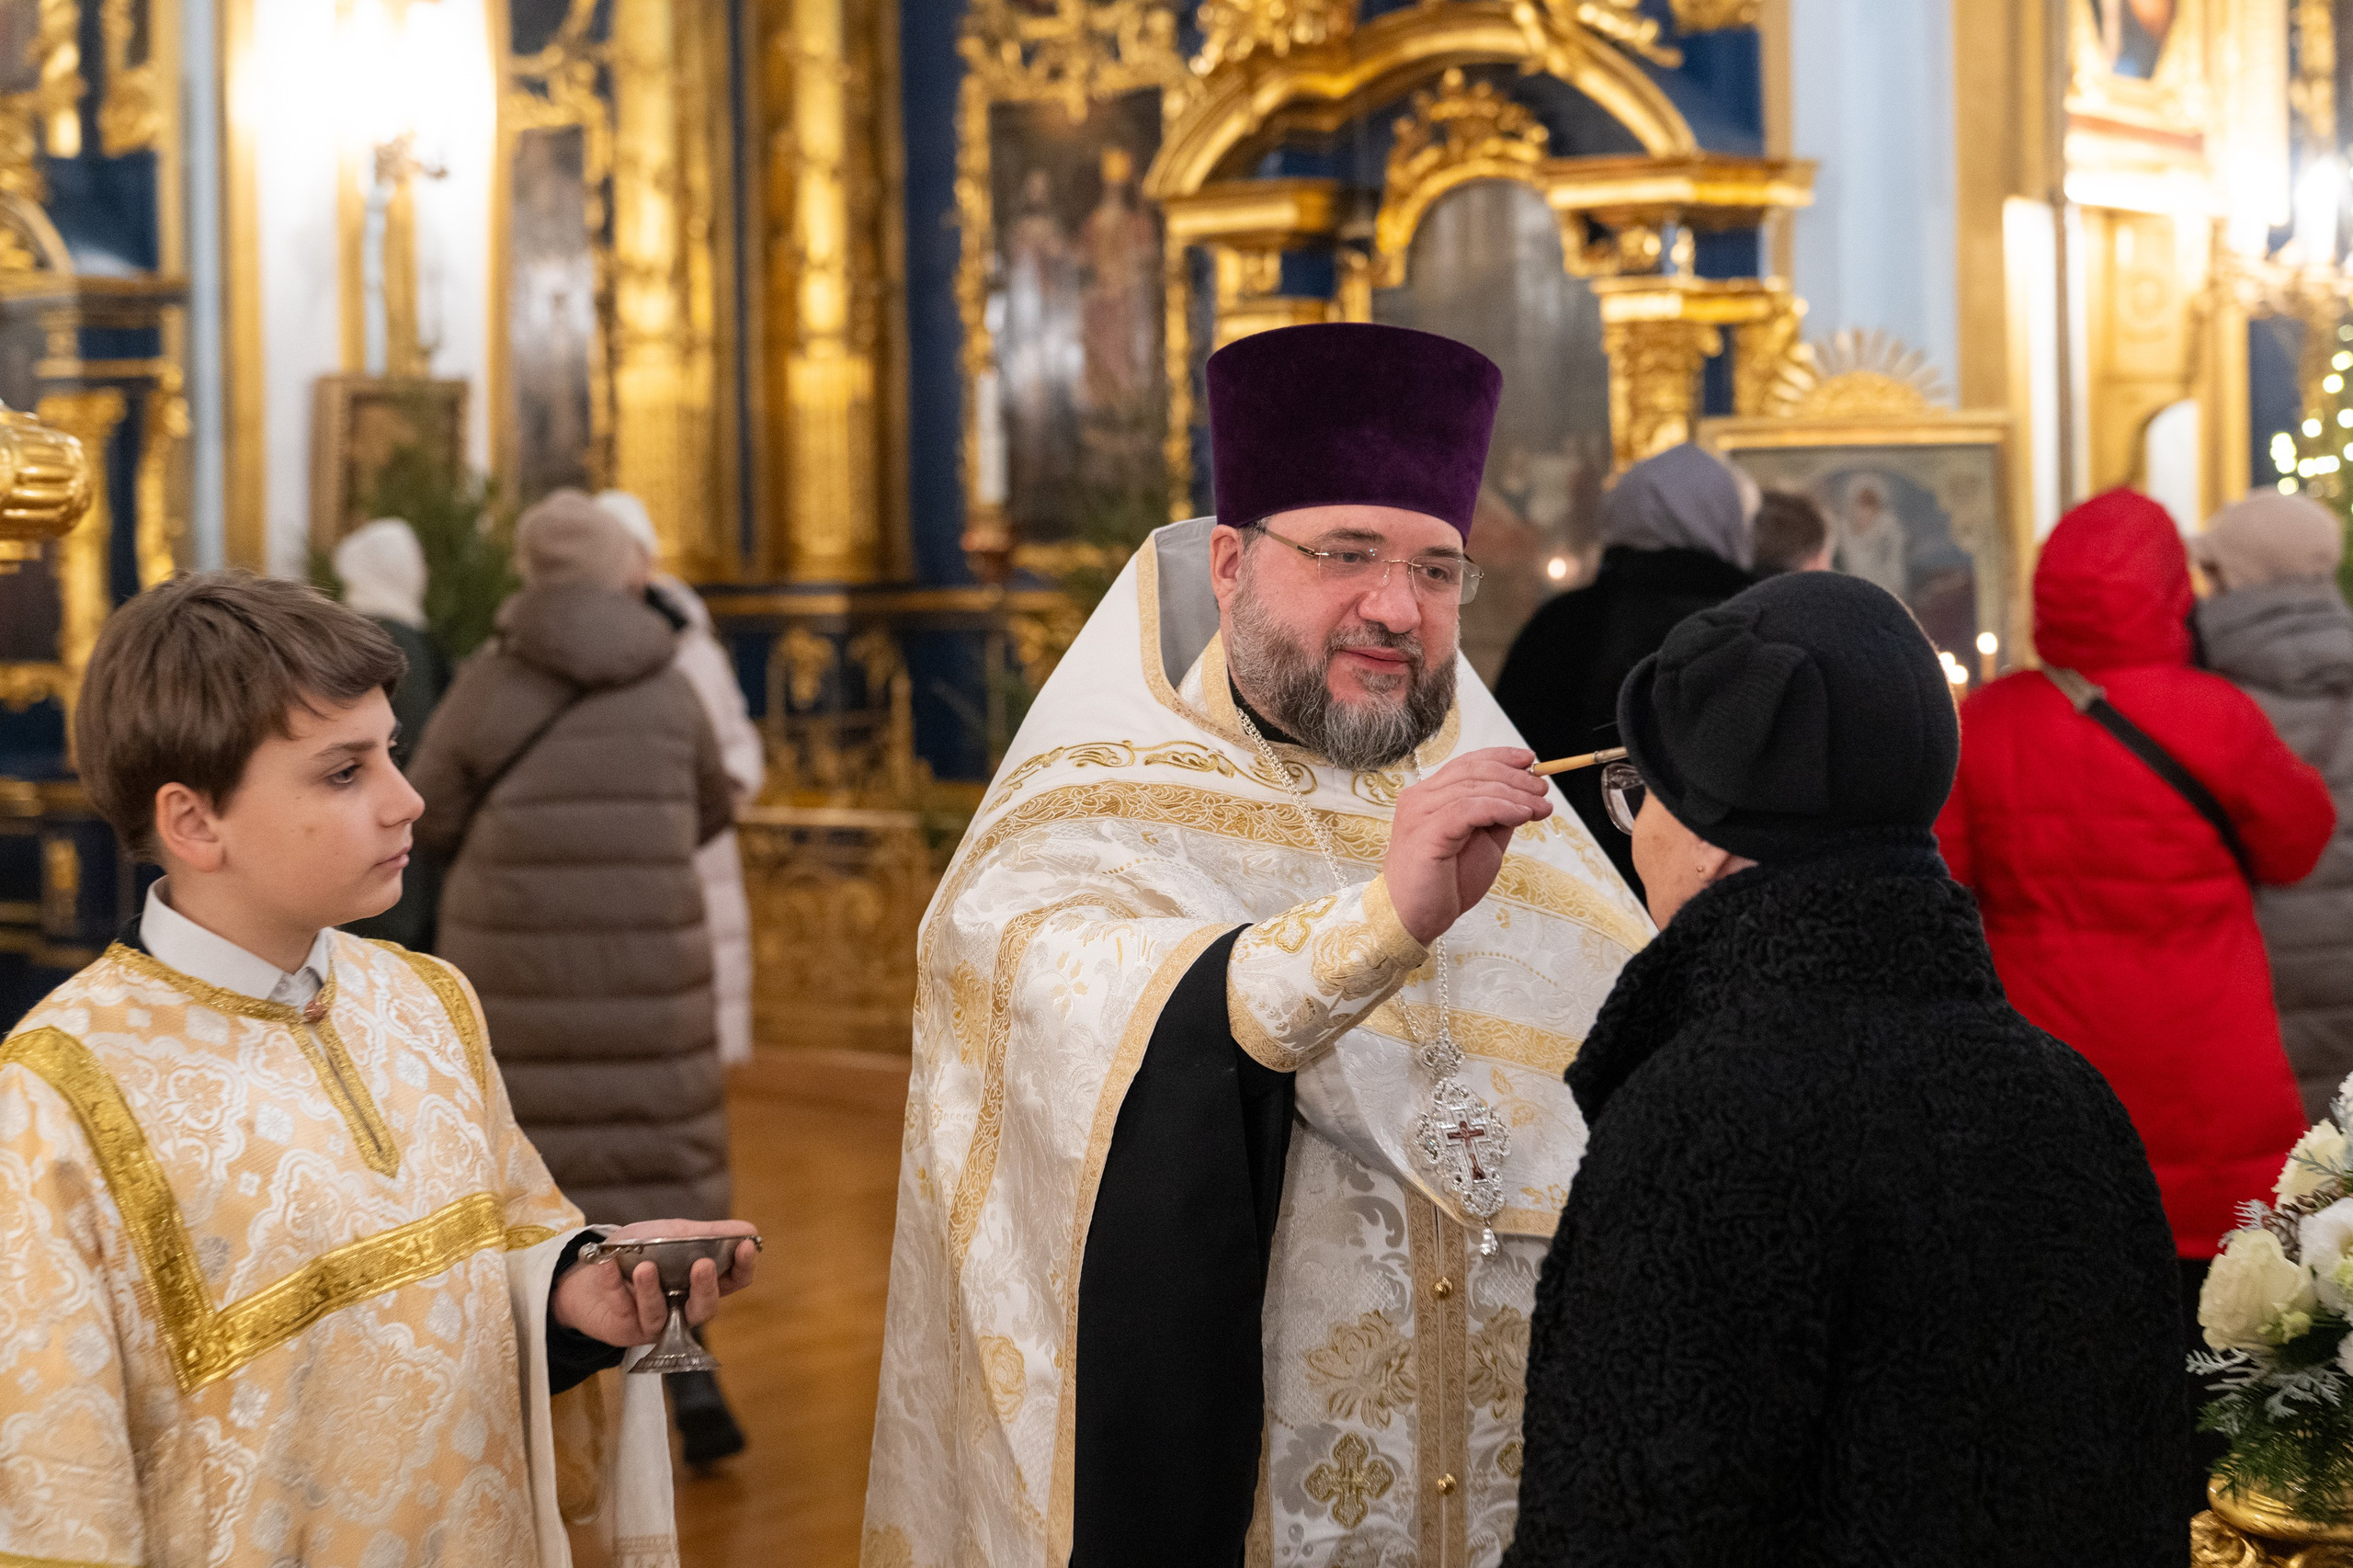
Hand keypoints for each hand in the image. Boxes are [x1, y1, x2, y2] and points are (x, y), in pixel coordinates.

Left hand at [550, 1218, 759, 1348]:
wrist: (591, 1271)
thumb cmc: (639, 1251)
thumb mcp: (672, 1234)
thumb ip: (706, 1234)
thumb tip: (749, 1230)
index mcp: (700, 1282)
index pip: (733, 1280)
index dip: (743, 1266)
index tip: (746, 1246)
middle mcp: (683, 1307)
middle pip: (705, 1308)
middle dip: (705, 1288)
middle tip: (703, 1265)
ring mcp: (656, 1322)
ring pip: (661, 1316)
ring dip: (652, 1291)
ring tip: (645, 1268)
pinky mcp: (626, 1329)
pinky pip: (622, 1308)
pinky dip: (614, 1284)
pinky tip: (608, 1266)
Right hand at [1380, 746, 1551, 945]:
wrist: (1415, 919)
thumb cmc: (1445, 884)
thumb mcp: (1483, 843)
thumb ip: (1498, 817)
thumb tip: (1525, 795)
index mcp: (1429, 796)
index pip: (1466, 763)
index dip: (1500, 757)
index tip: (1531, 760)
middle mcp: (1420, 798)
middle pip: (1473, 771)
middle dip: (1515, 777)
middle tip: (1543, 789)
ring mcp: (1420, 813)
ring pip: (1474, 788)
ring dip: (1515, 794)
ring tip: (1541, 806)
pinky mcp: (1426, 832)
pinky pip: (1469, 809)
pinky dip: (1500, 808)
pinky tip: (1522, 816)